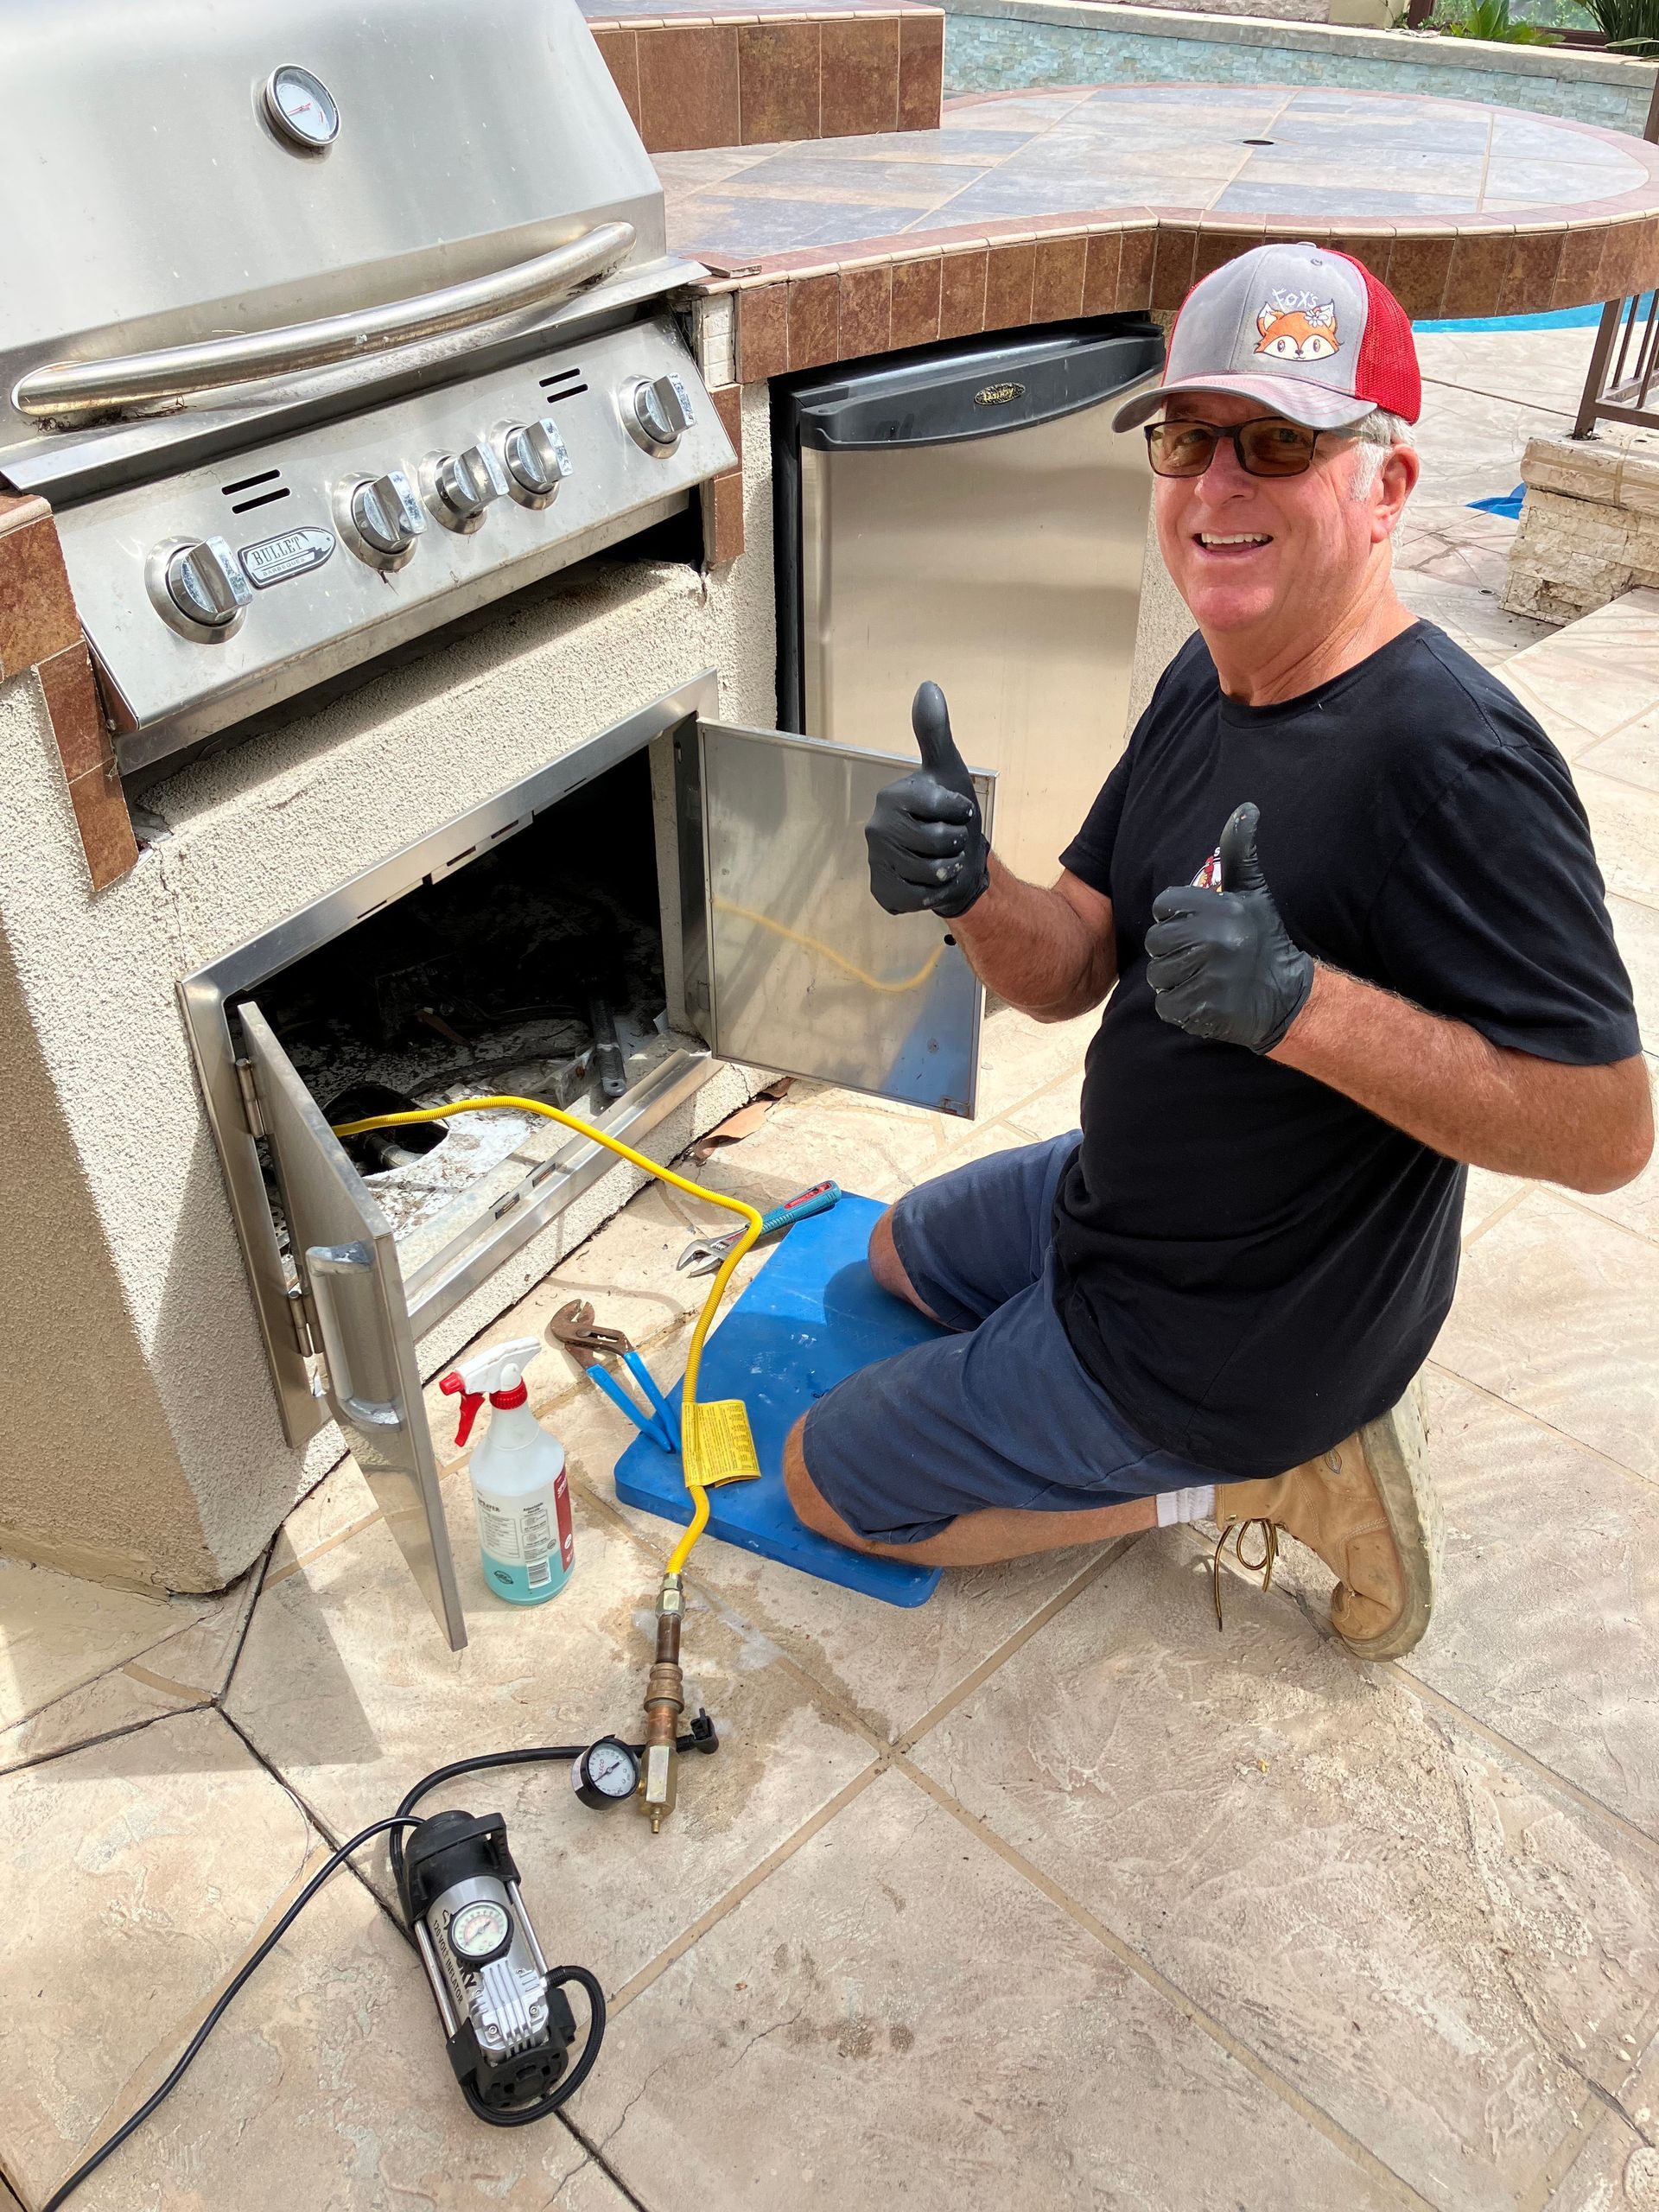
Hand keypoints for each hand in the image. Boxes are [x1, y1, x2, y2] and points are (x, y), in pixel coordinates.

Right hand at [865, 682, 990, 918]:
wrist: (951, 862)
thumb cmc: (950, 813)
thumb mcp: (948, 770)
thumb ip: (935, 732)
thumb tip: (927, 686)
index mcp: (893, 797)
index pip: (945, 808)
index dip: (962, 813)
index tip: (958, 811)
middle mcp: (877, 828)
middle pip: (940, 842)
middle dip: (957, 843)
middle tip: (950, 840)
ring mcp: (877, 862)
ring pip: (933, 872)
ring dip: (950, 869)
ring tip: (943, 861)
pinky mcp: (883, 892)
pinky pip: (921, 896)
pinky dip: (935, 893)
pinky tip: (931, 882)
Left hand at [1145, 802, 1313, 1051]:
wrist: (1288, 996)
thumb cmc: (1264, 939)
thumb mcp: (1253, 893)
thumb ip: (1239, 853)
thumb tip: (1247, 808)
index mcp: (1222, 909)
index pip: (1165, 905)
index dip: (1172, 917)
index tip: (1192, 927)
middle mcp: (1215, 941)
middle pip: (1156, 942)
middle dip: (1170, 951)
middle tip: (1196, 956)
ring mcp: (1210, 978)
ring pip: (1158, 976)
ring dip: (1174, 980)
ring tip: (1201, 978)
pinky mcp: (1205, 1009)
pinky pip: (1167, 1006)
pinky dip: (1180, 1006)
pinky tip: (1203, 998)